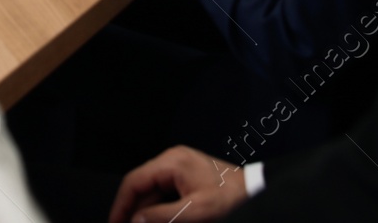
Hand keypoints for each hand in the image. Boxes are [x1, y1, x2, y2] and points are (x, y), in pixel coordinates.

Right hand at [110, 146, 248, 222]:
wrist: (256, 191)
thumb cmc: (231, 199)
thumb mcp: (195, 211)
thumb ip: (163, 216)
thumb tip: (135, 221)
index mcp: (171, 162)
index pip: (134, 181)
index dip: (121, 205)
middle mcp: (172, 160)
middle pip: (141, 187)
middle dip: (132, 210)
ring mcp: (179, 167)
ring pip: (152, 192)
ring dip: (145, 212)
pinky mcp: (186, 176)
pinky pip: (164, 193)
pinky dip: (158, 209)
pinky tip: (155, 221)